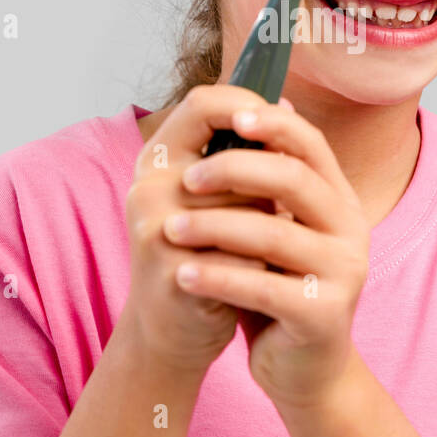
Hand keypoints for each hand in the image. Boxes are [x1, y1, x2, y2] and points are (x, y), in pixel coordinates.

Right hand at [121, 85, 275, 374]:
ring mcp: (156, 232)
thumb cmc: (205, 256)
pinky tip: (254, 284)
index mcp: (159, 160)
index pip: (202, 103)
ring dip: (268, 230)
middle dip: (266, 189)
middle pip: (236, 161)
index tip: (279, 123)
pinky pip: (246, 261)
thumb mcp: (219, 198)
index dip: (247, 105)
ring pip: (246, 211)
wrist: (171, 334)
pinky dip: (262, 273)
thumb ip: (246, 156)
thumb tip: (288, 107)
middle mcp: (148, 188)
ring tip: (265, 251)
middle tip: (277, 210)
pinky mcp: (173, 276)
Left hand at [164, 93, 370, 409]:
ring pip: (275, 233)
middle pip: (294, 178)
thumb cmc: (279, 286)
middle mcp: (350, 228)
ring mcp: (344, 271)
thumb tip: (251, 108)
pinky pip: (266, 287)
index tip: (231, 117)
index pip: (311, 143)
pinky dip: (220, 277)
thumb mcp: (273, 225)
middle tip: (186, 180)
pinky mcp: (325, 314)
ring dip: (214, 227)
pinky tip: (184, 274)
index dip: (273, 123)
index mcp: (339, 197)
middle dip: (234, 170)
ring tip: (170, 230)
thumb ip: (266, 179)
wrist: (303, 368)